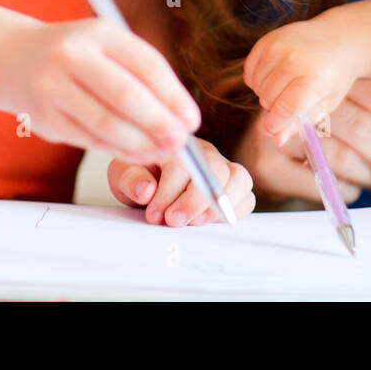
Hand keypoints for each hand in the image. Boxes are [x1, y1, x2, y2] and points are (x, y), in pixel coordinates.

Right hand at [5, 18, 201, 163]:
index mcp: (98, 32)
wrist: (14, 58)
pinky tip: (138, 154)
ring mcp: (52, 87)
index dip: (173, 96)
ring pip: (106, 124)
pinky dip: (119, 150)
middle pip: (125, 96)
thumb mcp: (108, 45)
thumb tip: (181, 116)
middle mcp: (71, 55)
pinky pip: (90, 140)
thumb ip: (143, 74)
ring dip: (141, 144)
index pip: (146, 65)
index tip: (192, 119)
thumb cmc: (78, 54)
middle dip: (159, 124)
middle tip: (181, 141)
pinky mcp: (44, 119)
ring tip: (164, 152)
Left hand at [107, 138, 254, 225]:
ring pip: (239, 178)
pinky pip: (247, 197)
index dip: (168, 193)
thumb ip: (130, 178)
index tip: (154, 214)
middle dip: (194, 201)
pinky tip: (210, 222)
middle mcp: (205, 153)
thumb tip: (146, 190)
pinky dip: (234, 212)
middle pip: (215, 169)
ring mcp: (223, 168)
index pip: (183, 164)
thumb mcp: (123, 174)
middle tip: (173, 221)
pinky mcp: (234, 188)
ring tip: (195, 224)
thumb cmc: (139, 175)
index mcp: (179, 145)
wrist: (149, 181)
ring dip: (219, 206)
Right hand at [233, 80, 370, 201]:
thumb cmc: (329, 128)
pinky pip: (321, 182)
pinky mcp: (269, 162)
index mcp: (331, 77)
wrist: (267, 146)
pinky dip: (347, 189)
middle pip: (362, 127)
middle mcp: (303, 97)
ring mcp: (281, 130)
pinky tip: (352, 185)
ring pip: (343, 157)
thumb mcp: (369, 113)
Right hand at [243, 15, 363, 142]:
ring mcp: (279, 47)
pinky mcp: (267, 40)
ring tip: (284, 87)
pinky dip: (256, 79)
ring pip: (257, 86)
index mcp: (314, 79)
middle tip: (289, 100)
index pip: (284, 109)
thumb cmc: (333, 77)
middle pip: (267, 99)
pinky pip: (249, 71)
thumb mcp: (324, 104)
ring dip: (266, 93)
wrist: (338, 39)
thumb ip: (300, 123)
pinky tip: (273, 76)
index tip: (273, 128)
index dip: (275, 124)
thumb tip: (276, 140)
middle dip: (274, 107)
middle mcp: (295, 60)